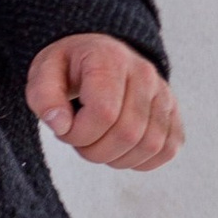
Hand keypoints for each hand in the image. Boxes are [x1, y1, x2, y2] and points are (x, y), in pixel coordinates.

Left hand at [26, 33, 183, 172]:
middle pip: (128, 133)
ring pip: (150, 145)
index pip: (104, 113)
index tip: (63, 129)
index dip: (79, 133)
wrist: (98, 56)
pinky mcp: (173, 113)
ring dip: (116, 158)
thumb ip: (44, 97)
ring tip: (96, 143)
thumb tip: (60, 125)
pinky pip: (168, 149)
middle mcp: (145, 74)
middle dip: (94, 150)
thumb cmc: (69, 68)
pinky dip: (141, 161)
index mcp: (110, 59)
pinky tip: (119, 150)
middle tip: (78, 139)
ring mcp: (164, 94)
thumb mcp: (44, 72)